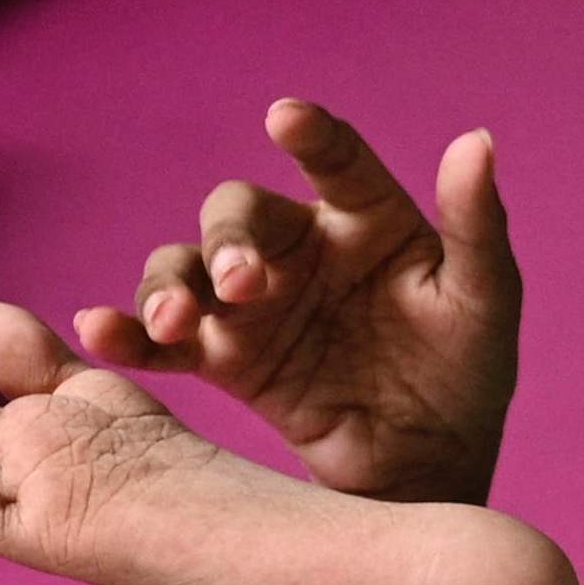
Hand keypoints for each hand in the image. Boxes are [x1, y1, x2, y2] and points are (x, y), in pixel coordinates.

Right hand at [72, 99, 519, 503]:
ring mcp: (254, 303)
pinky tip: (99, 333)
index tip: (286, 118)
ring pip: (186, 266)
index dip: (311, 136)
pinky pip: (162, 340)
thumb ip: (477, 224)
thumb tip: (478, 141)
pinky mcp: (224, 359)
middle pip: (238, 214)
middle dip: (230, 240)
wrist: (431, 465)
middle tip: (243, 283)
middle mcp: (299, 247)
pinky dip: (126, 333)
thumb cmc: (467, 371)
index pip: (335, 160)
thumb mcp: (484, 300)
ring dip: (168, 284)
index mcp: (366, 216)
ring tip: (175, 320)